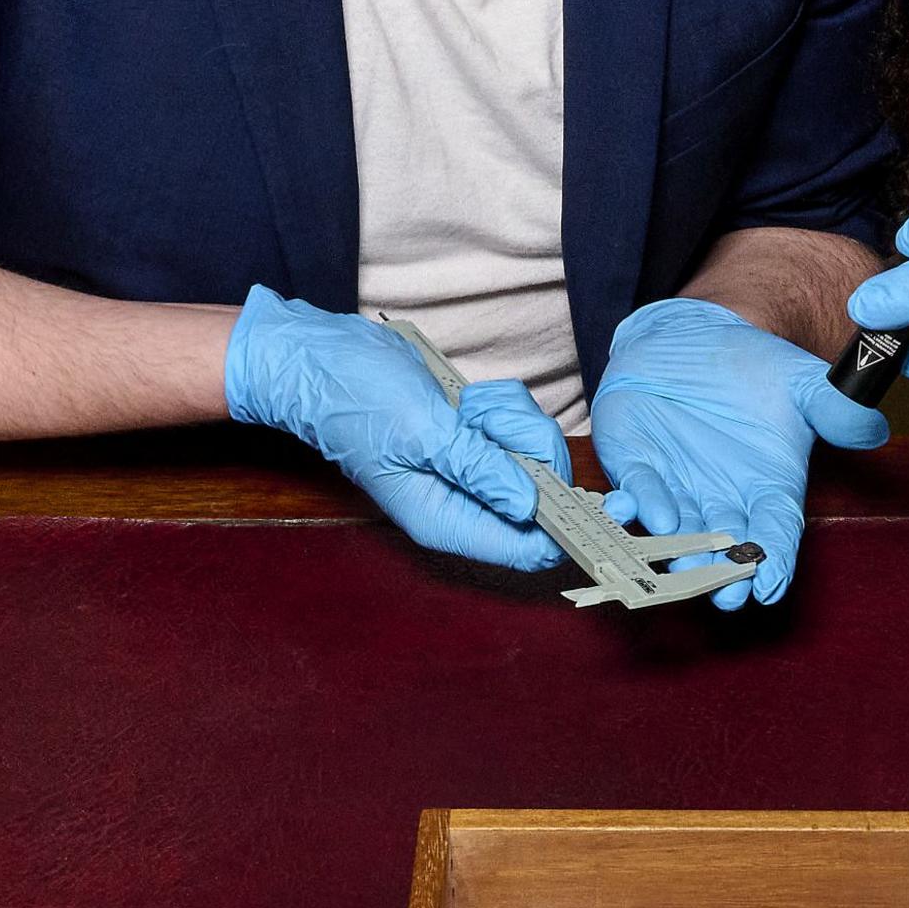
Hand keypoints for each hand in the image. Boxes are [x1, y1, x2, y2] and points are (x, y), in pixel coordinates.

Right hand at [223, 287, 567, 571]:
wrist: (319, 358)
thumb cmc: (353, 397)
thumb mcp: (421, 431)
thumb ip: (480, 470)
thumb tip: (532, 507)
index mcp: (446, 520)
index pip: (527, 549)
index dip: (565, 527)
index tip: (589, 491)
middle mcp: (463, 503)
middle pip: (543, 492)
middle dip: (527, 446)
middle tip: (482, 422)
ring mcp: (470, 469)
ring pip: (534, 451)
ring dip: (508, 419)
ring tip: (463, 409)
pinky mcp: (473, 438)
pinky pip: (517, 424)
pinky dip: (500, 405)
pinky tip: (464, 400)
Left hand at [591, 297, 889, 608]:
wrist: (694, 336)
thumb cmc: (753, 367)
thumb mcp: (801, 381)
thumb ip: (834, 407)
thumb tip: (875, 430)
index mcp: (767, 487)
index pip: (775, 532)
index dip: (774, 560)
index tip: (771, 585)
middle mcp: (721, 499)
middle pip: (723, 547)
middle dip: (723, 574)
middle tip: (726, 595)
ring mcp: (676, 487)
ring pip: (677, 532)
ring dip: (678, 550)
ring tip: (682, 564)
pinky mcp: (635, 465)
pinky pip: (635, 492)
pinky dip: (635, 505)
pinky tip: (637, 511)